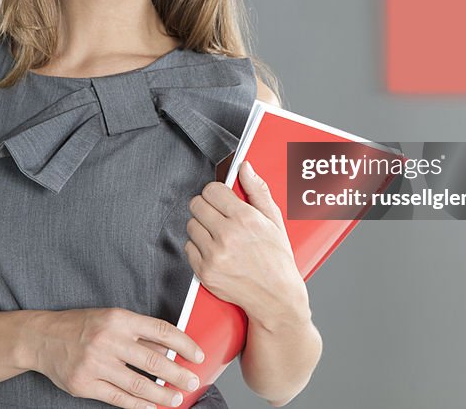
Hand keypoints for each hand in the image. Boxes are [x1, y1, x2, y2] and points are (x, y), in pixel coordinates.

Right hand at [30, 308, 203, 408]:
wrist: (42, 338)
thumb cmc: (81, 326)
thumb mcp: (111, 319)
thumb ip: (139, 333)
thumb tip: (170, 351)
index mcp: (119, 319)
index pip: (160, 331)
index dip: (184, 344)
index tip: (197, 355)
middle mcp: (108, 340)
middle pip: (153, 360)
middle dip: (177, 374)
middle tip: (192, 381)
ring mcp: (95, 364)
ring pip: (138, 384)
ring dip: (161, 394)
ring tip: (175, 398)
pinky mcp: (85, 384)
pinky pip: (118, 398)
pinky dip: (138, 404)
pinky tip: (151, 406)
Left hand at [184, 161, 303, 319]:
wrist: (275, 298)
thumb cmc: (277, 260)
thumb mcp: (274, 221)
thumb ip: (257, 190)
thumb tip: (245, 167)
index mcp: (245, 219)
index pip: (212, 190)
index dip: (216, 193)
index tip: (221, 200)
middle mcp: (227, 236)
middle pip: (196, 204)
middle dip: (206, 207)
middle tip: (219, 217)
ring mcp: (214, 255)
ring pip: (190, 225)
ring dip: (202, 228)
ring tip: (219, 237)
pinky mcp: (204, 271)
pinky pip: (188, 248)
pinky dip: (198, 248)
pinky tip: (215, 252)